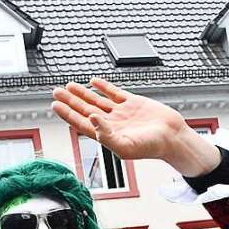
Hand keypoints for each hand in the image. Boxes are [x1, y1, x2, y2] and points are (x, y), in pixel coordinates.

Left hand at [51, 78, 220, 176]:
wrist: (173, 137)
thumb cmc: (152, 147)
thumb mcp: (126, 145)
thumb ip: (106, 135)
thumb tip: (91, 119)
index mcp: (107, 135)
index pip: (81, 123)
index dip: (67, 114)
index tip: (55, 105)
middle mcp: (112, 124)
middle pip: (85, 110)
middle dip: (70, 101)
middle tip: (56, 92)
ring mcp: (122, 113)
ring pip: (97, 101)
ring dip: (82, 93)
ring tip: (68, 85)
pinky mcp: (133, 103)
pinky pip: (114, 93)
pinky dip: (104, 87)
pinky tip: (94, 82)